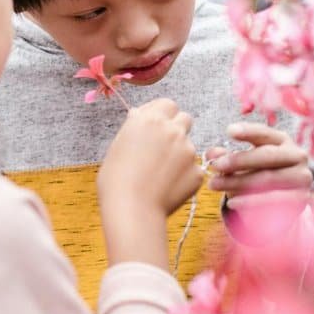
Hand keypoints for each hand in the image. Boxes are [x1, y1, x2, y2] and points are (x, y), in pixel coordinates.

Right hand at [98, 99, 204, 268]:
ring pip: (189, 145)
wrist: (131, 209)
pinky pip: (193, 169)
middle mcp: (172, 130)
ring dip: (180, 154)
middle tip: (164, 146)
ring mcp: (188, 150)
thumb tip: (139, 115)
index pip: (168, 104)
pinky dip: (184, 176)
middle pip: (185, 119)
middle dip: (177, 128)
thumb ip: (133, 127)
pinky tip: (167, 187)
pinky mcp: (197, 171)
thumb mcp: (117, 145)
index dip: (163, 114)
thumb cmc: (115, 179)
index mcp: (149, 119)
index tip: (156, 126)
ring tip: (160, 174)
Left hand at [205, 122, 311, 196]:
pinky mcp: (300, 198)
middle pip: (267, 156)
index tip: (229, 131)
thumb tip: (211, 154)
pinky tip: (232, 202)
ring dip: (238, 182)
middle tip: (216, 166)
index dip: (248, 131)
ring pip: (268, 178)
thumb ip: (226, 156)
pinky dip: (250, 201)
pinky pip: (273, 200)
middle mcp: (297, 155)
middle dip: (239, 160)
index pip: (265, 133)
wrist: (282, 201)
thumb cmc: (259, 173)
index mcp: (282, 140)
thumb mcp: (242, 162)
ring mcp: (301, 177)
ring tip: (215, 185)